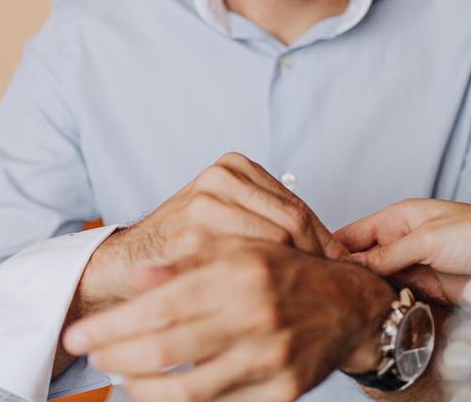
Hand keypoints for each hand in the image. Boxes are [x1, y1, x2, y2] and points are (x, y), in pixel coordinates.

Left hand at [63, 238, 395, 401]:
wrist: (353, 307)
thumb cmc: (287, 274)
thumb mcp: (242, 251)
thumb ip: (189, 261)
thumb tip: (137, 277)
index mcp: (241, 272)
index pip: (159, 305)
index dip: (111, 325)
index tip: (78, 335)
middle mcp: (255, 314)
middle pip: (163, 350)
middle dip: (113, 357)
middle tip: (88, 357)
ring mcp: (270, 357)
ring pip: (185, 389)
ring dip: (141, 388)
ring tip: (121, 379)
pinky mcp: (283, 390)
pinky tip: (161, 393)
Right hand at [80, 152, 345, 307]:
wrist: (126, 266)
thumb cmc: (189, 247)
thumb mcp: (235, 221)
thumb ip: (275, 223)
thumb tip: (343, 257)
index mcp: (234, 166)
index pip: (297, 207)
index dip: (324, 244)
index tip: (344, 271)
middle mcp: (218, 177)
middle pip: (290, 223)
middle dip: (314, 260)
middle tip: (332, 290)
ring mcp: (201, 204)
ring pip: (271, 245)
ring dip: (293, 276)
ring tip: (310, 300)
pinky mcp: (187, 237)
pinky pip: (241, 265)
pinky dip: (260, 287)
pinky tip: (273, 305)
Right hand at [336, 199, 470, 305]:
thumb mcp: (429, 238)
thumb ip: (389, 253)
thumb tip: (353, 263)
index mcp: (400, 217)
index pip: (355, 232)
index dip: (333, 247)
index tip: (314, 266)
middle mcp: (403, 241)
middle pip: (362, 259)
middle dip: (346, 274)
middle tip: (326, 293)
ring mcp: (414, 267)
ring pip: (377, 281)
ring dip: (365, 293)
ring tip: (344, 306)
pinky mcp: (427, 290)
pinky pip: (397, 297)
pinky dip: (385, 305)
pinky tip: (373, 314)